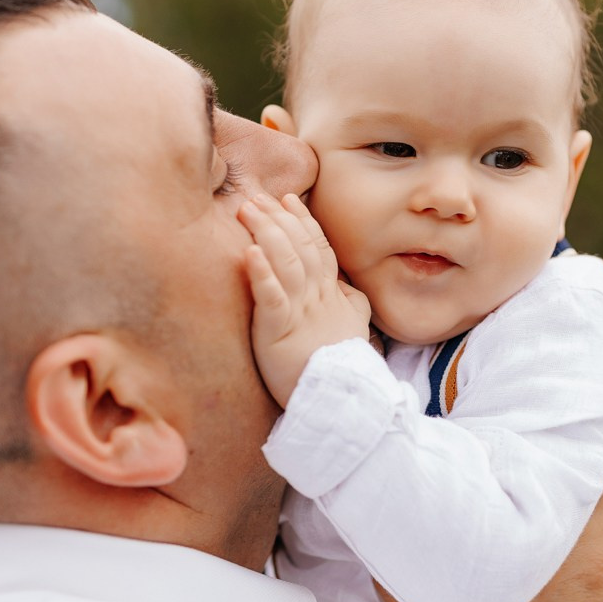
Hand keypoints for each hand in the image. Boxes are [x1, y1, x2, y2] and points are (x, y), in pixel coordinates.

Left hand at [240, 193, 371, 406]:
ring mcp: (300, 314)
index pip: (319, 248)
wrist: (342, 404)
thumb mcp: (355, 329)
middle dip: (278, 218)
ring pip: (285, 264)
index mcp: (332, 296)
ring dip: (267, 234)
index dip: (302, 221)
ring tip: (247, 211)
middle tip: (256, 197)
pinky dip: (261, 274)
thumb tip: (348, 286)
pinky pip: (271, 299)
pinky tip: (249, 253)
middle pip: (300, 247)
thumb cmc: (343, 368)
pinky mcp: (280, 333)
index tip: (287, 199)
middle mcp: (317, 299)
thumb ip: (351, 303)